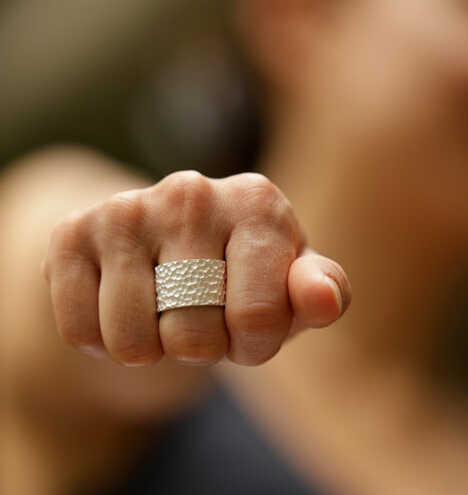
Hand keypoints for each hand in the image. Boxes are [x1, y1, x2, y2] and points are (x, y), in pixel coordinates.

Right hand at [43, 171, 350, 366]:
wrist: (172, 243)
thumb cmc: (244, 273)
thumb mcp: (291, 284)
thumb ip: (320, 291)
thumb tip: (322, 300)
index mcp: (257, 202)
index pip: (258, 318)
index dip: (252, 346)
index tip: (247, 325)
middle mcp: (191, 192)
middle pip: (192, 338)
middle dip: (202, 348)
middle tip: (203, 317)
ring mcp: (126, 209)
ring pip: (131, 342)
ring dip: (153, 349)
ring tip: (165, 311)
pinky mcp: (72, 232)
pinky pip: (79, 331)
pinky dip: (104, 342)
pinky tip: (124, 306)